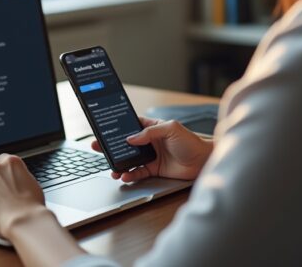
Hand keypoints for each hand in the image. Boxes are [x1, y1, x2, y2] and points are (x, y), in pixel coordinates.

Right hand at [91, 117, 212, 182]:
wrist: (203, 161)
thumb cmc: (191, 141)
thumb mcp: (171, 128)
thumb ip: (150, 132)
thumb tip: (132, 138)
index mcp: (152, 128)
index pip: (131, 126)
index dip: (118, 127)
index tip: (104, 130)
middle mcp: (149, 142)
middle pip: (125, 144)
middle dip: (111, 146)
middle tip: (98, 148)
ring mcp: (150, 156)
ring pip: (129, 159)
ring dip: (119, 163)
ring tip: (112, 167)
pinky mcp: (153, 170)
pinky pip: (137, 172)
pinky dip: (130, 174)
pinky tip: (125, 175)